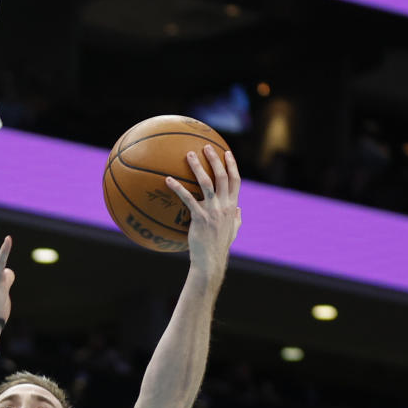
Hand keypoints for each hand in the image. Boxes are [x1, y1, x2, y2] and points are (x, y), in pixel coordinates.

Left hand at [166, 145, 240, 281]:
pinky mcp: (200, 218)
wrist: (210, 261)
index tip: (227, 152)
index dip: (231, 165)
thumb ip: (237, 219)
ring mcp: (213, 211)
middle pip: (222, 176)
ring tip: (189, 155)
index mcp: (232, 206)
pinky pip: (188, 198)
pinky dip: (178, 187)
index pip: (235, 180)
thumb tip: (239, 210)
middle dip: (215, 159)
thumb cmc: (219, 247)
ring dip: (198, 167)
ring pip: (207, 183)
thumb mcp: (233, 232)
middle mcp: (225, 206)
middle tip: (206, 146)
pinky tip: (168, 180)